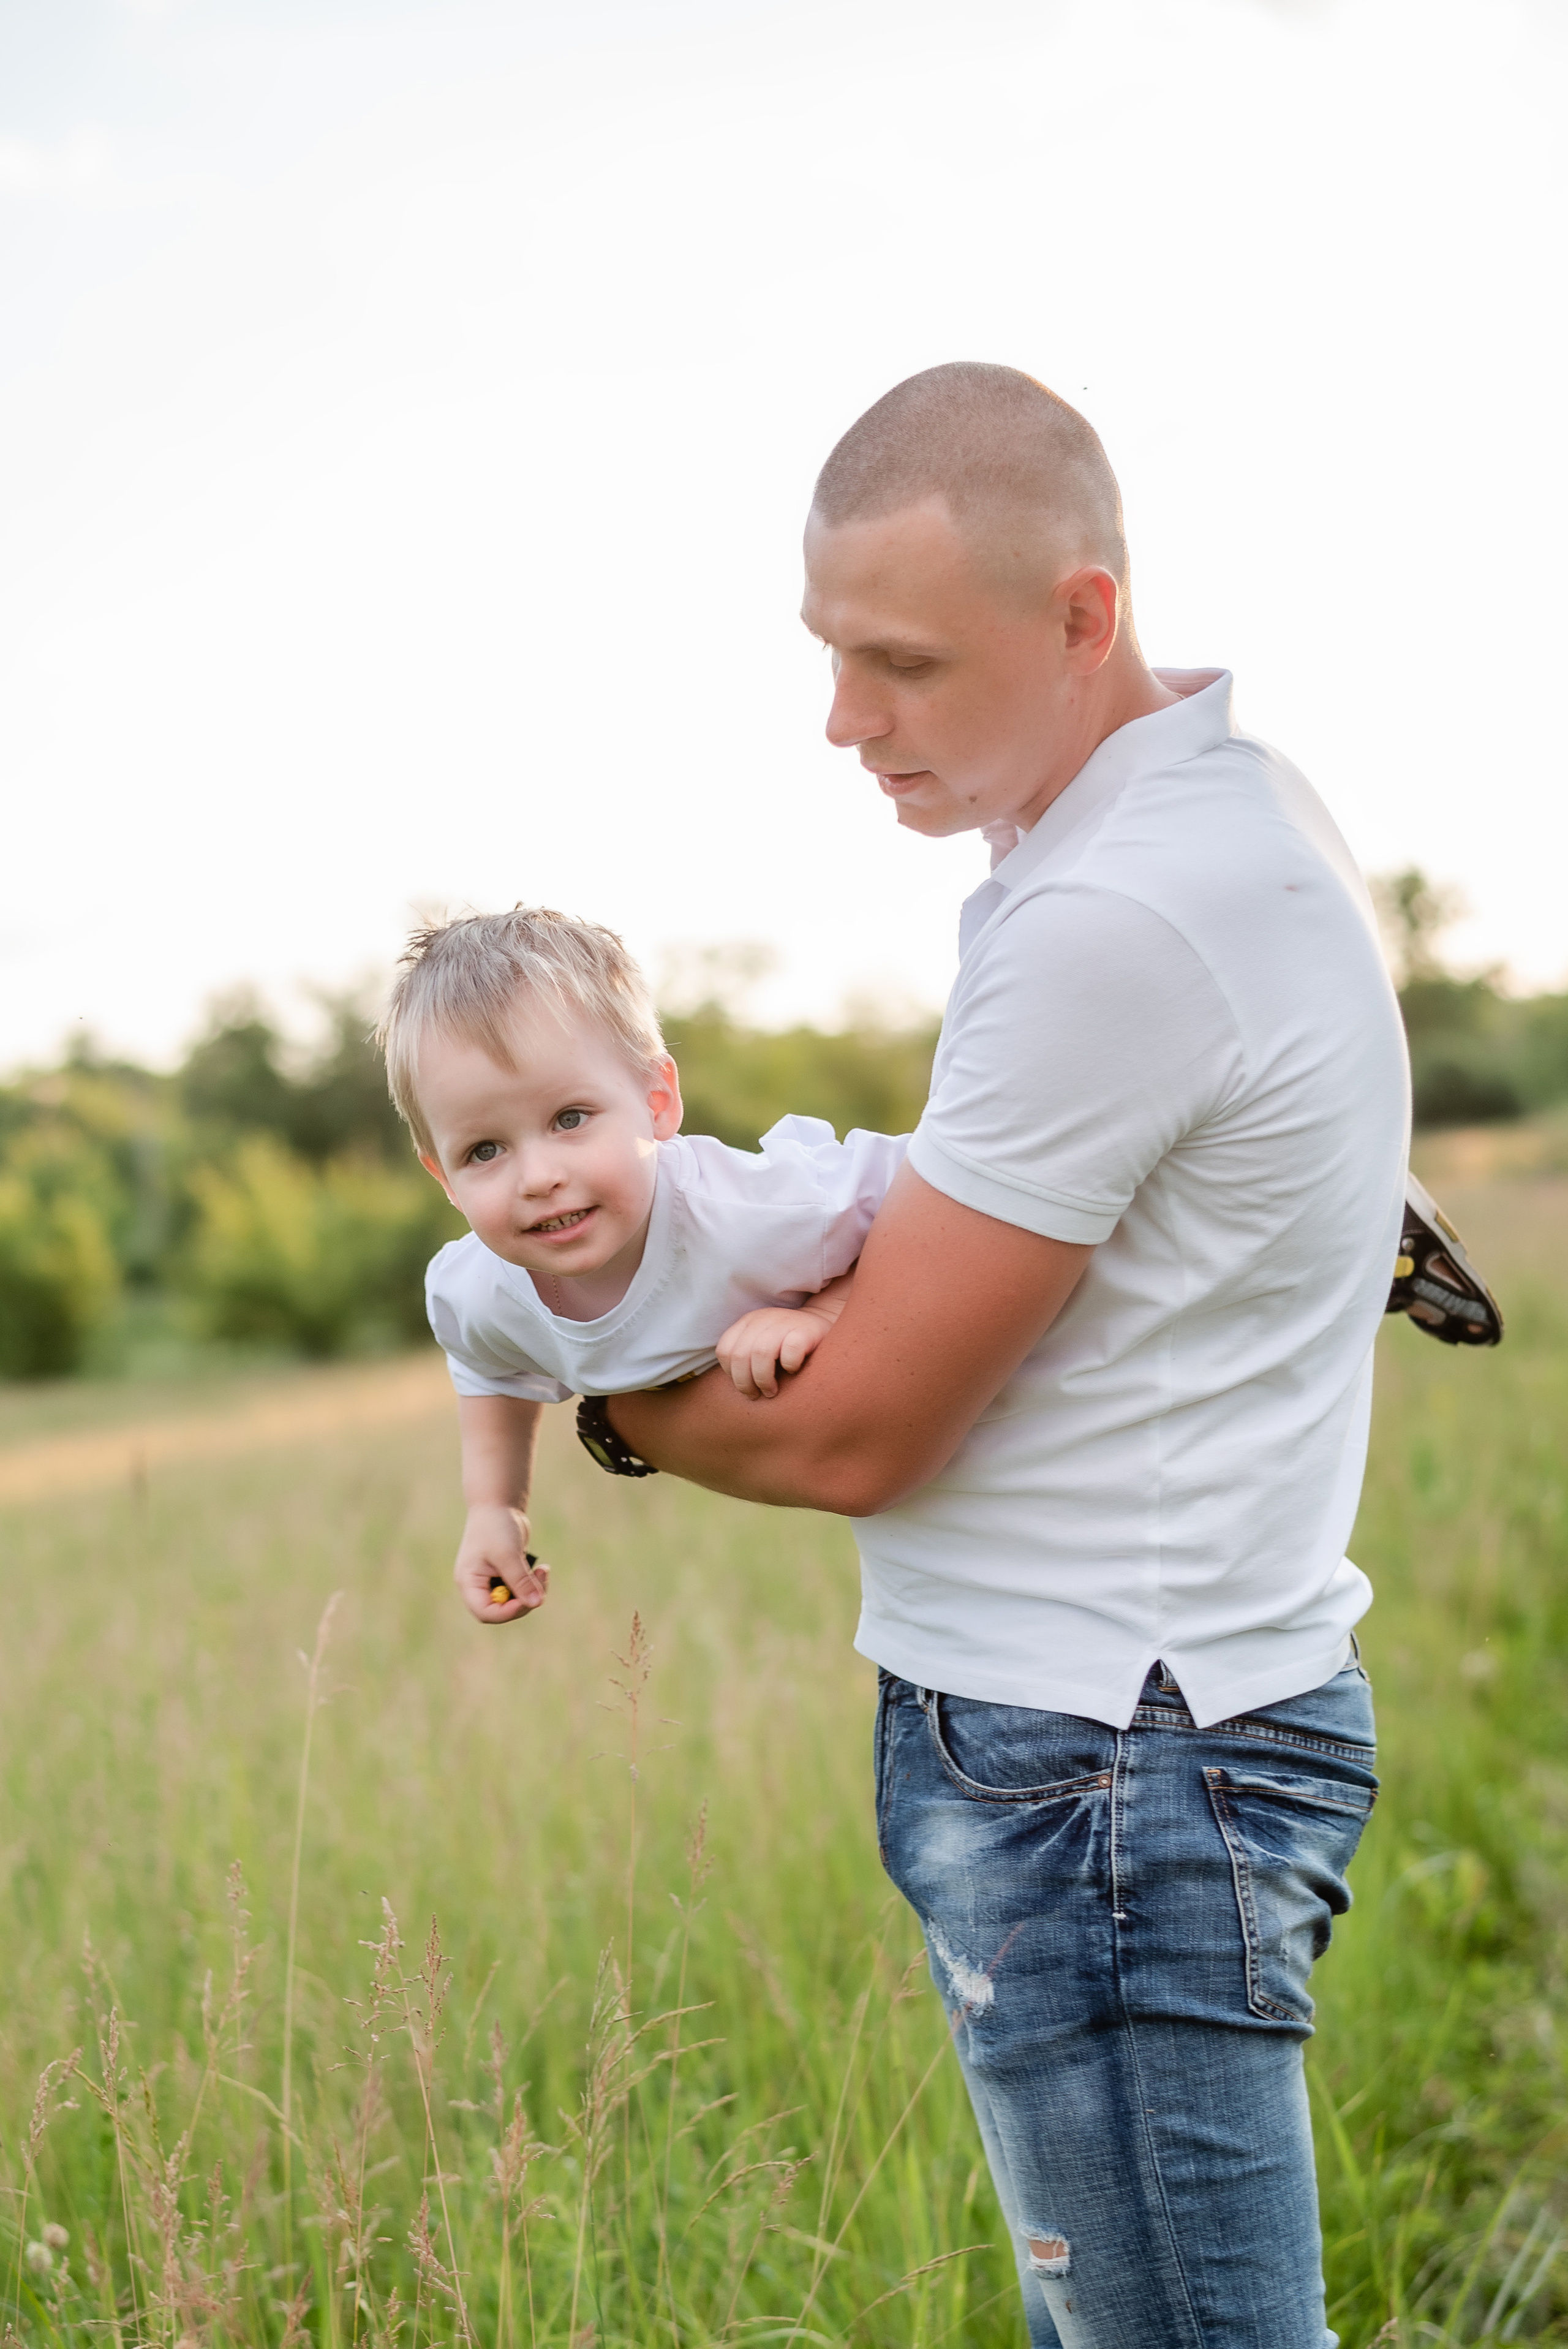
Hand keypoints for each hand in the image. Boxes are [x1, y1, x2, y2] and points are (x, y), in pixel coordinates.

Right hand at [454, 1502, 549, 1624]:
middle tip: (541, 1581)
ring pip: (515, 1602)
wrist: (499, 1504)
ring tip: (543, 1571)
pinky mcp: (506, 1576)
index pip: (485, 1612)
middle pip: (502, 1610)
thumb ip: (520, 1581)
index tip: (527, 1599)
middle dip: (524, 1601)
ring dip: (533, 1592)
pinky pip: (521, 1591)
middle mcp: (479, 1585)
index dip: (507, 1612)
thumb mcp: (508, 1554)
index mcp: (469, 1582)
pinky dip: (533, 1584)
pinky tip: (541, 1569)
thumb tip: (536, 1603)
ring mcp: (492, 1581)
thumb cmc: (497, 1526)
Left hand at [715, 1302, 837, 1398]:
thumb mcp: (761, 1343)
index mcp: (748, 1323)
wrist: (822, 1325)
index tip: (745, 1385)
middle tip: (757, 1395)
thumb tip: (732, 1386)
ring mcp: (784, 1322)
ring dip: (764, 1379)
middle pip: (739, 1355)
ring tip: (772, 1390)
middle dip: (745, 1382)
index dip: (731, 1374)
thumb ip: (745, 1356)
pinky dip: (789, 1366)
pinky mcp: (805, 1330)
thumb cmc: (787, 1345)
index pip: (724, 1350)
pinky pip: (790, 1351)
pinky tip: (794, 1371)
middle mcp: (763, 1319)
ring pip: (761, 1353)